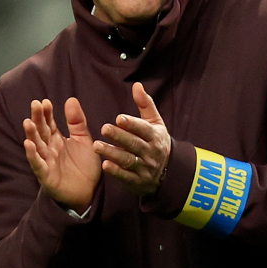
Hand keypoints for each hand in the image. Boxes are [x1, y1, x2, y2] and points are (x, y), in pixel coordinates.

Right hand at [23, 97, 100, 212]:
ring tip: (28, 122)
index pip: (49, 123)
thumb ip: (77, 122)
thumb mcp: (83, 140)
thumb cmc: (84, 166)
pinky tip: (28, 144)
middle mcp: (49, 149)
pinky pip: (38, 164)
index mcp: (57, 140)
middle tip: (35, 104)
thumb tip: (71, 99)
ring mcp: (46, 162)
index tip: (45, 102)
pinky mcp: (46, 176)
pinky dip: (33, 155)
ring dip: (31, 134)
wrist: (89, 192)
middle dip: (37, 118)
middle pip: (41, 131)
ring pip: (37, 146)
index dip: (46, 113)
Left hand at [94, 82, 170, 196]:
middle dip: (119, 136)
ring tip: (96, 146)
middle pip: (134, 144)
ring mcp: (145, 167)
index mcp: (154, 136)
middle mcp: (150, 152)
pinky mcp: (138, 181)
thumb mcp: (155, 122)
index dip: (132, 124)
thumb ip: (145, 104)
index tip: (119, 118)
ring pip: (128, 160)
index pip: (143, 129)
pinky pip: (127, 177)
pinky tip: (105, 166)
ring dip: (113, 153)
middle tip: (104, 128)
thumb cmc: (157, 142)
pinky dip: (116, 172)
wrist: (170, 173)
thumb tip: (137, 85)